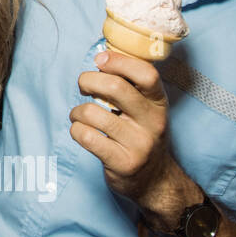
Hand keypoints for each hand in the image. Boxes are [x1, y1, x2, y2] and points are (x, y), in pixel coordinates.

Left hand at [71, 51, 184, 211]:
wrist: (155, 181)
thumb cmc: (141, 136)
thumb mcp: (145, 110)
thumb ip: (129, 86)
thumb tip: (102, 55)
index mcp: (158, 103)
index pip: (146, 74)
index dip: (119, 62)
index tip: (100, 60)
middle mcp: (152, 121)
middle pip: (115, 87)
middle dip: (88, 81)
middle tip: (83, 86)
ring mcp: (139, 143)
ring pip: (92, 113)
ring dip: (77, 111)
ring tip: (80, 116)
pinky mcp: (122, 162)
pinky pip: (86, 136)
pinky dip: (76, 130)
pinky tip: (81, 132)